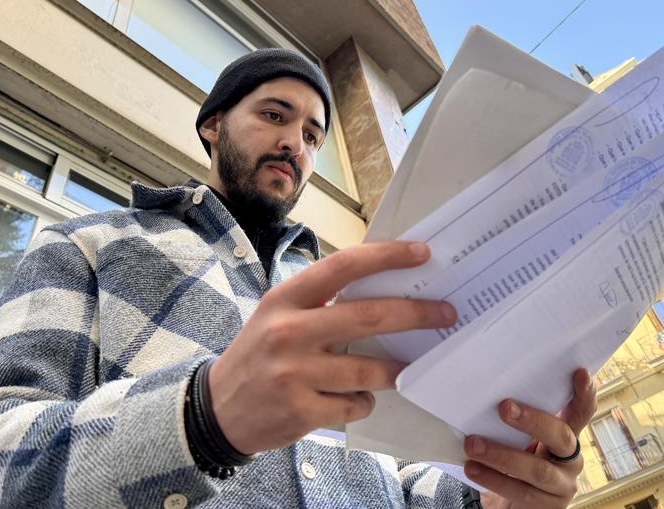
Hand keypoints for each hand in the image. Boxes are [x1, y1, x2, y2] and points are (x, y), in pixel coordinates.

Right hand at [208, 241, 456, 454]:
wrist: (217, 409)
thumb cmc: (258, 353)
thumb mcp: (278, 315)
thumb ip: (320, 301)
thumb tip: (383, 289)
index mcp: (285, 299)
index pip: (343, 267)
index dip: (386, 256)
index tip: (422, 253)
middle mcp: (288, 332)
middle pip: (367, 316)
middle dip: (416, 314)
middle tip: (446, 313)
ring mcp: (294, 374)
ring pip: (368, 370)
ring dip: (395, 369)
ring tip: (406, 366)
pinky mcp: (301, 411)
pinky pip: (354, 405)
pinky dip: (365, 402)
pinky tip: (359, 398)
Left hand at [464, 369, 597, 508]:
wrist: (511, 505)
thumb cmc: (514, 462)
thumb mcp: (519, 439)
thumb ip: (516, 420)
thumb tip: (487, 392)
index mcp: (567, 435)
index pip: (581, 412)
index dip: (584, 394)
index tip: (580, 372)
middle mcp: (571, 459)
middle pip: (561, 436)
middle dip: (532, 420)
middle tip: (504, 407)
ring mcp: (562, 485)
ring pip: (538, 470)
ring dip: (502, 456)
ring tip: (472, 445)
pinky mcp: (549, 508)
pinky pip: (522, 493)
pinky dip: (493, 479)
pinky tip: (473, 469)